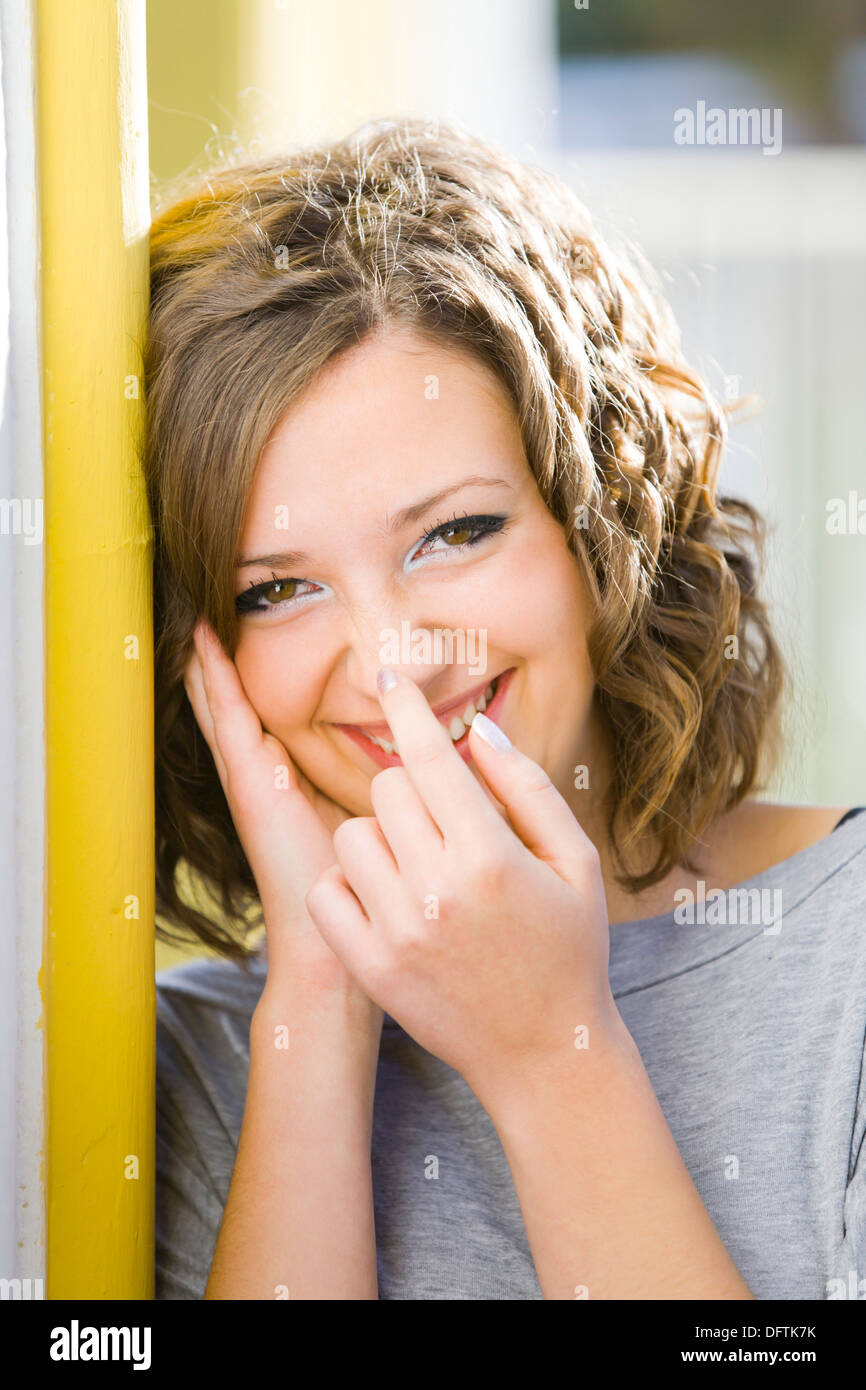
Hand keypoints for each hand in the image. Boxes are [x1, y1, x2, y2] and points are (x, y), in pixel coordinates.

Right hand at [183, 618, 377, 1012]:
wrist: (334, 951)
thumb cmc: (369, 890)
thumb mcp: (373, 819)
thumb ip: (382, 782)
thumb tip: (420, 744)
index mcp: (288, 781)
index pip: (265, 713)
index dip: (252, 672)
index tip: (250, 623)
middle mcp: (262, 777)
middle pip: (233, 703)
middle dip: (220, 657)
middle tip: (204, 604)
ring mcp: (250, 781)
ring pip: (222, 705)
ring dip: (209, 660)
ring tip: (195, 612)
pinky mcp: (251, 785)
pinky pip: (228, 719)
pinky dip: (214, 679)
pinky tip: (203, 643)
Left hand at [304, 669, 620, 1110]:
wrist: (546, 1052)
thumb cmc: (570, 948)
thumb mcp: (574, 861)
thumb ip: (526, 787)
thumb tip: (476, 730)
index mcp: (491, 857)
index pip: (430, 758)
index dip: (407, 709)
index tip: (389, 678)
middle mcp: (437, 891)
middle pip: (386, 790)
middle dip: (410, 788)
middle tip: (440, 819)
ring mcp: (397, 932)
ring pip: (351, 836)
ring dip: (379, 835)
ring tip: (416, 863)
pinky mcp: (371, 966)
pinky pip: (329, 893)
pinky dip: (349, 883)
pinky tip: (384, 893)